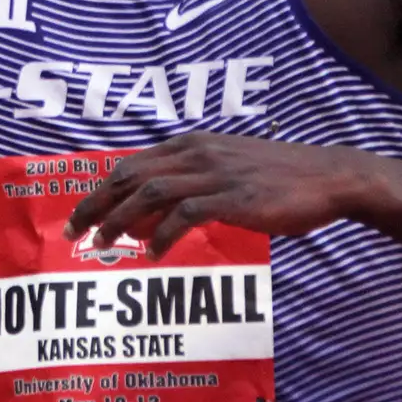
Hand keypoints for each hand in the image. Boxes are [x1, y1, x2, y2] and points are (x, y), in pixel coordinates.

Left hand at [63, 132, 371, 258]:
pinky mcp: (234, 197)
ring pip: (149, 193)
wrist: (327, 176)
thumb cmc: (278, 178)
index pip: (130, 164)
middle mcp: (197, 154)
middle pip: (130, 176)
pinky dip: (162, 235)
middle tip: (73, 232)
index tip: (79, 214)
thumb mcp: (228, 169)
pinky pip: (185, 214)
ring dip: (120, 220)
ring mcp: (215, 174)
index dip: (99, 189)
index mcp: (192, 145)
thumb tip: (149, 217)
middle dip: (96, 204)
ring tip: (104, 246)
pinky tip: (153, 255)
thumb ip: (191, 184)